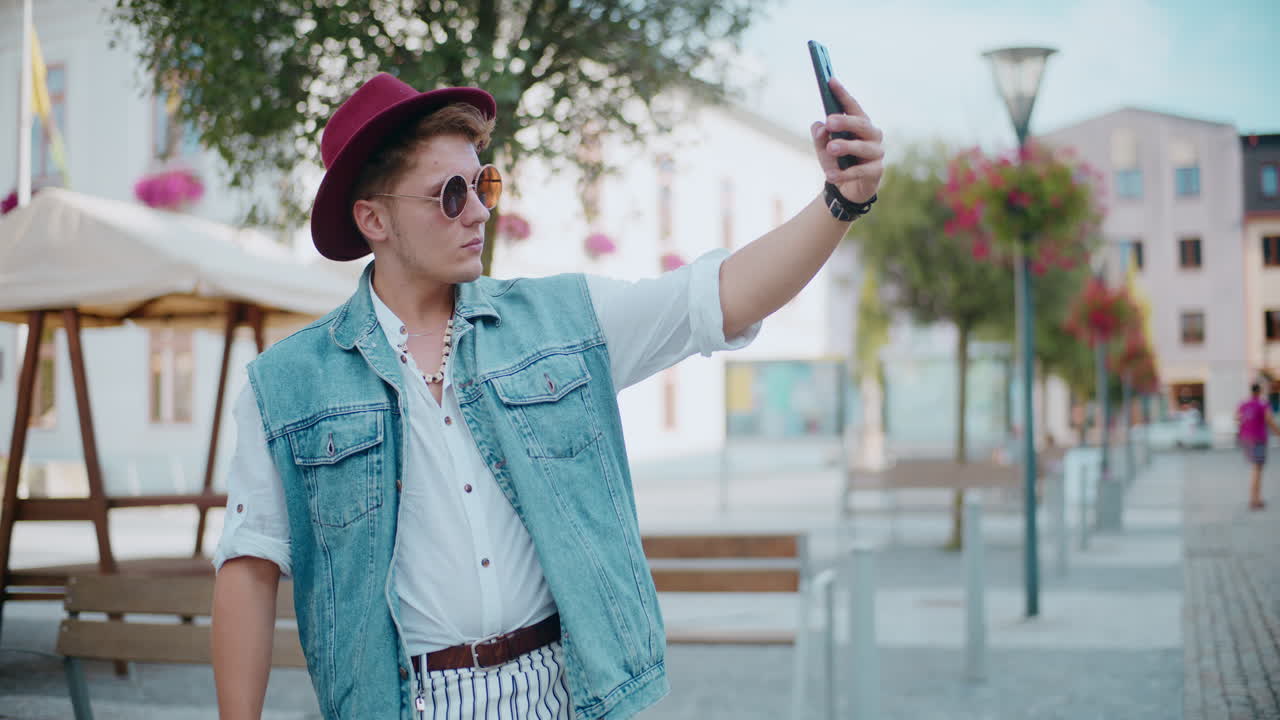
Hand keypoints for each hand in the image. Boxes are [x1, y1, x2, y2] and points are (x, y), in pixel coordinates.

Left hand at [810, 77, 883, 203]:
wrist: (846, 189)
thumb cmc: (837, 162)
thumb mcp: (823, 148)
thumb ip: (820, 136)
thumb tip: (820, 127)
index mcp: (860, 124)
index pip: (852, 106)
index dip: (842, 94)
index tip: (830, 81)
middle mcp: (872, 135)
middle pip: (861, 124)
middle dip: (845, 121)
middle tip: (829, 121)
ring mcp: (876, 153)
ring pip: (863, 147)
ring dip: (846, 146)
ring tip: (830, 148)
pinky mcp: (876, 171)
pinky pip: (860, 171)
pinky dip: (844, 173)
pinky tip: (829, 175)